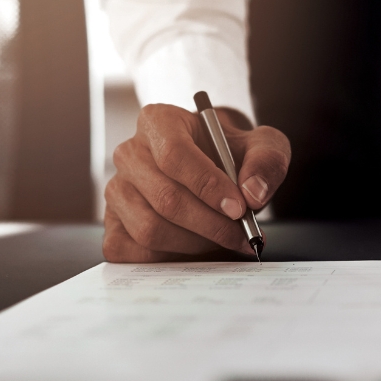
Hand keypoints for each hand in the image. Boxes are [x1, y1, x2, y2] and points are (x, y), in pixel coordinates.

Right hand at [103, 104, 290, 261]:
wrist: (215, 168)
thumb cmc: (232, 154)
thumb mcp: (262, 145)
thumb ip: (267, 161)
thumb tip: (253, 194)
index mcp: (158, 122)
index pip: (175, 155)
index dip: (208, 186)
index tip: (239, 208)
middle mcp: (129, 153)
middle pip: (165, 198)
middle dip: (211, 224)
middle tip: (242, 234)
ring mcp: (116, 190)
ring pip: (149, 229)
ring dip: (195, 243)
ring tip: (223, 239)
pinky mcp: (113, 224)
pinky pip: (134, 252)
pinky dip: (171, 258)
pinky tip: (197, 248)